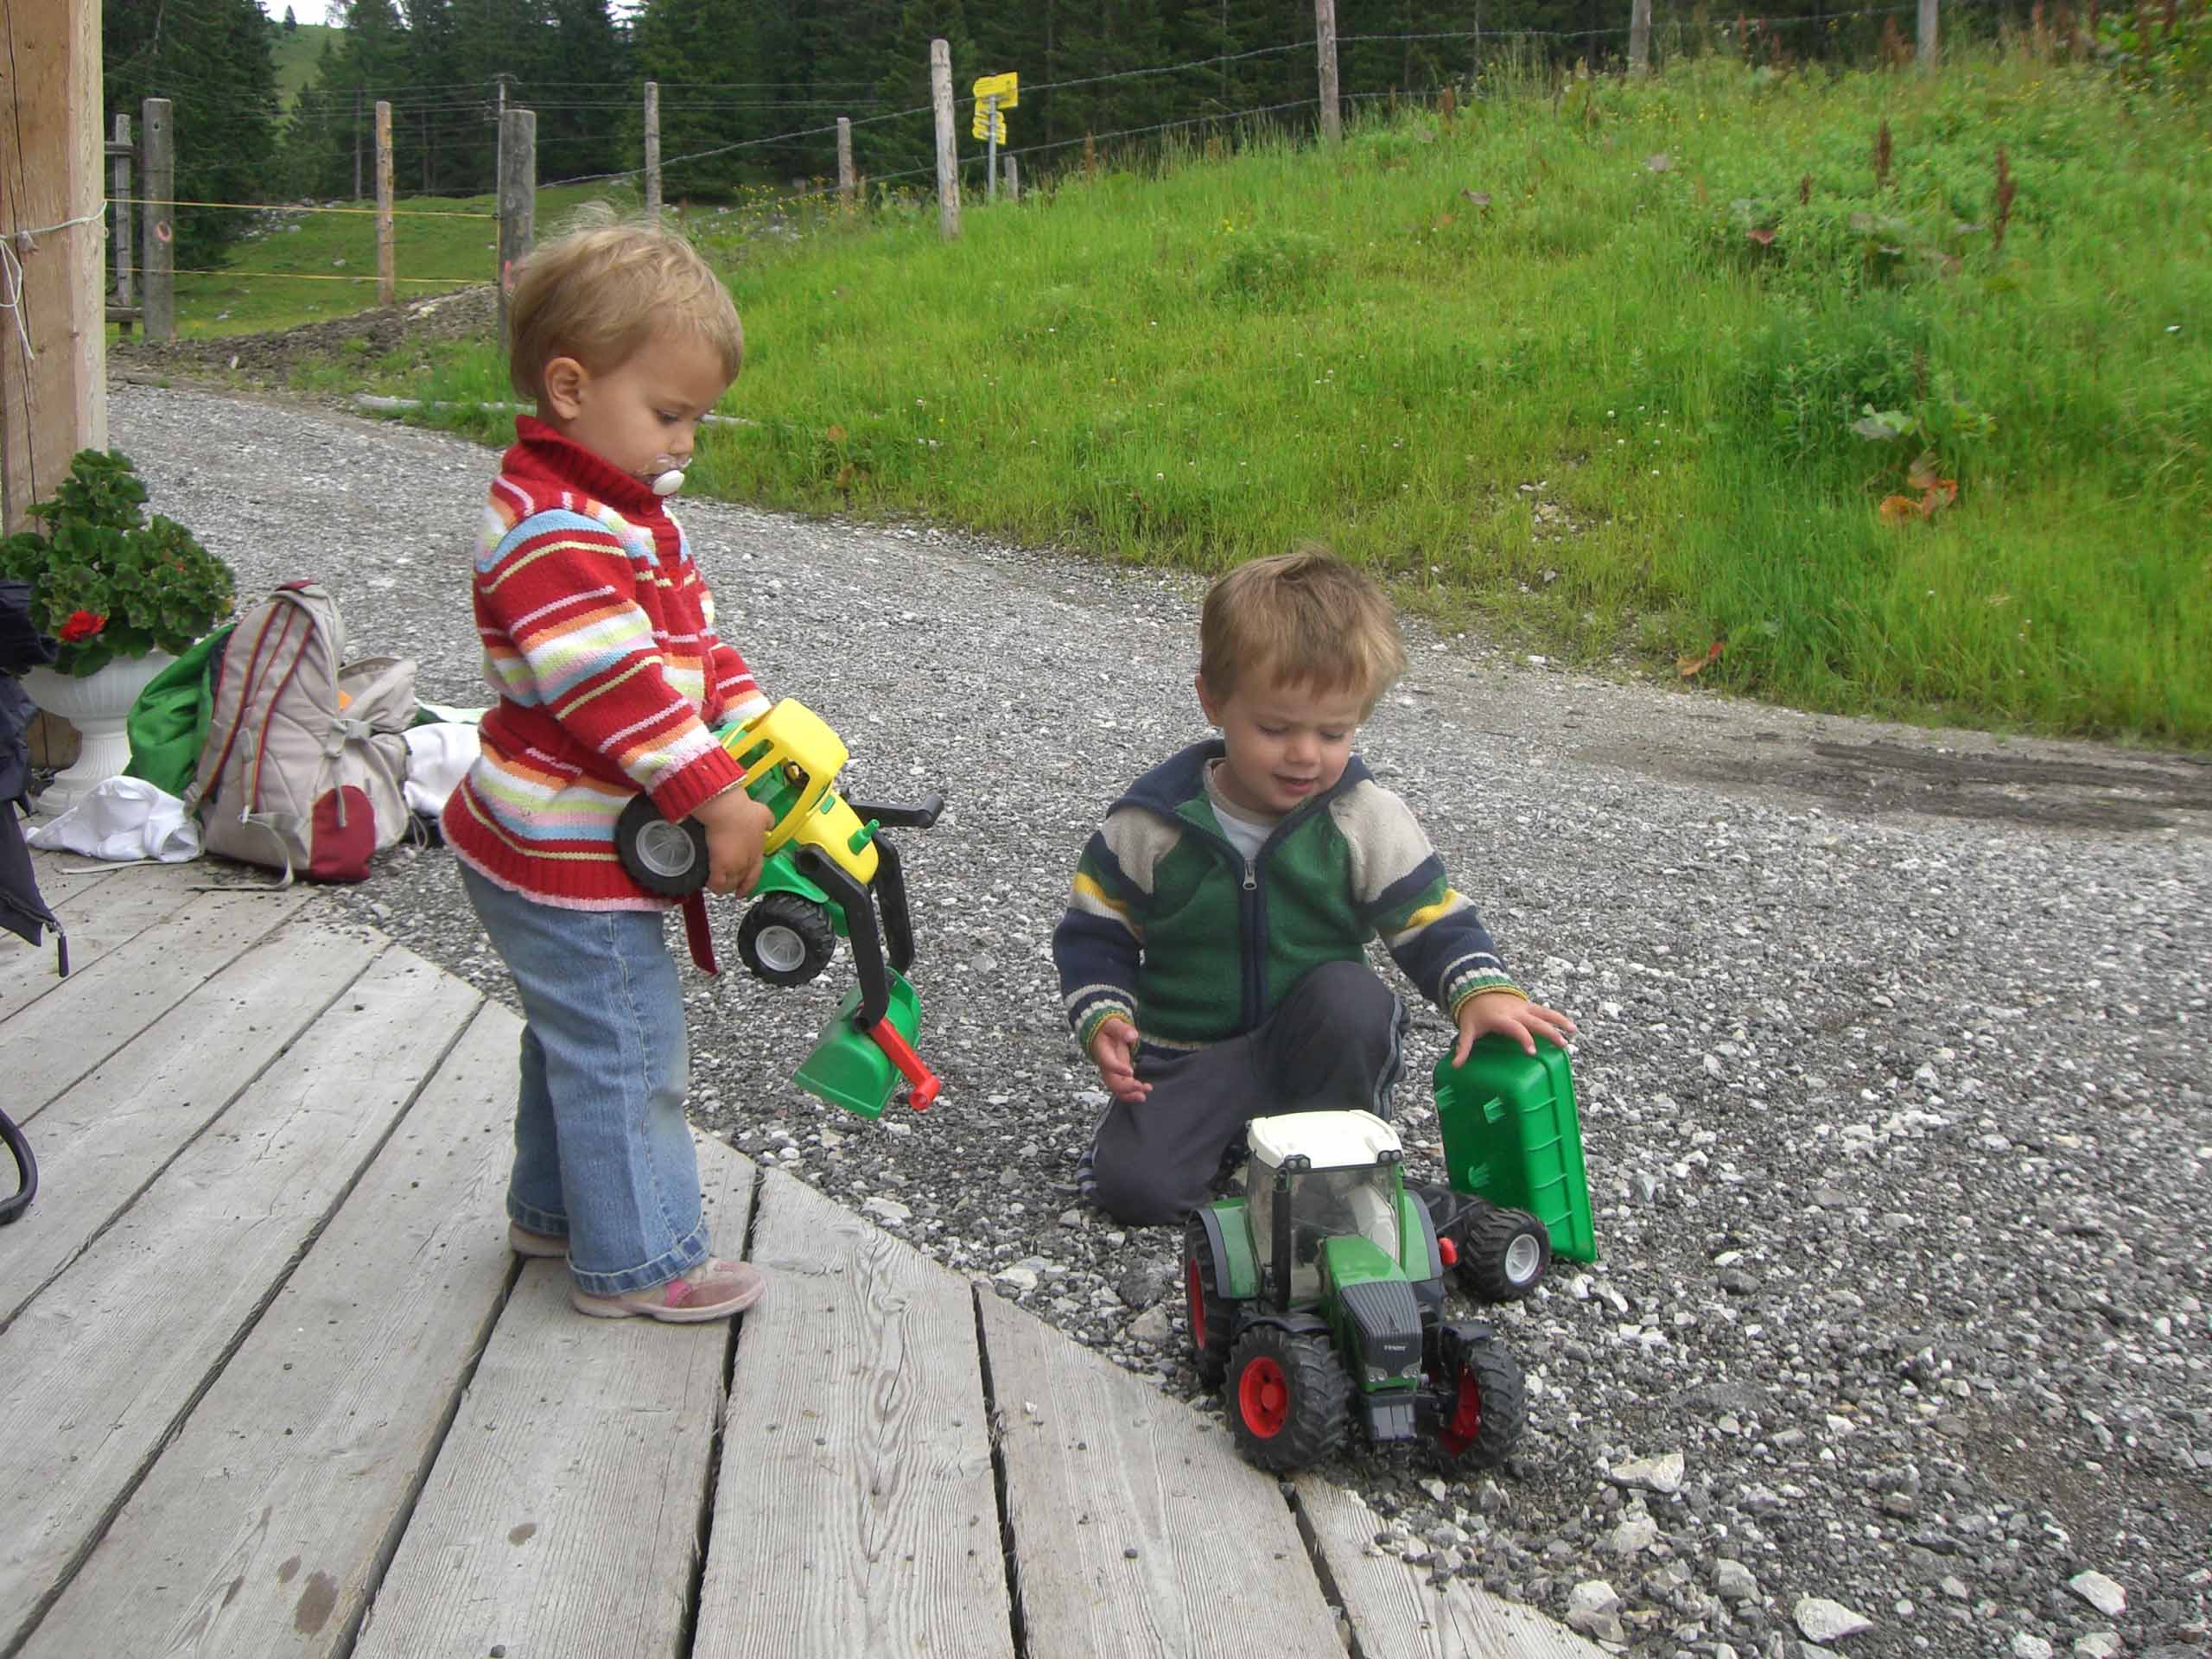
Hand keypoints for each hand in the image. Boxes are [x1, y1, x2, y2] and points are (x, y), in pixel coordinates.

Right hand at [692, 786, 772, 895]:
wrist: (728, 811)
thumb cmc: (743, 810)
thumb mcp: (763, 814)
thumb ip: (767, 821)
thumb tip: (768, 823)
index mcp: (757, 851)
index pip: (755, 873)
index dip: (749, 884)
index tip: (744, 890)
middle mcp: (747, 861)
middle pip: (741, 881)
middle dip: (733, 885)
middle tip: (725, 886)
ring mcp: (734, 865)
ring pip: (729, 885)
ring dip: (722, 887)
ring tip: (713, 884)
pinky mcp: (720, 865)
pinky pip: (717, 883)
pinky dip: (712, 885)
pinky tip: (707, 882)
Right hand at [1088, 1017, 1149, 1103]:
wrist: (1101, 1035)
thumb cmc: (1107, 1030)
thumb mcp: (1113, 1025)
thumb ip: (1122, 1030)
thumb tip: (1133, 1036)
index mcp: (1103, 1053)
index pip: (1108, 1063)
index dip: (1117, 1068)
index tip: (1130, 1071)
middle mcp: (1106, 1066)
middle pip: (1112, 1081)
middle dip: (1125, 1088)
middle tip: (1139, 1087)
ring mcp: (1113, 1073)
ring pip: (1117, 1089)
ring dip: (1129, 1094)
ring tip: (1143, 1095)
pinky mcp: (1119, 1075)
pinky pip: (1124, 1088)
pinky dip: (1132, 1092)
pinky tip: (1145, 1090)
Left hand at [1454, 990, 1576, 1063]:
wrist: (1477, 988)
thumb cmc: (1474, 1012)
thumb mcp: (1467, 1029)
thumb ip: (1464, 1047)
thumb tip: (1456, 1065)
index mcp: (1501, 1018)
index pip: (1516, 1029)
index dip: (1524, 1039)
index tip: (1532, 1052)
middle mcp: (1515, 1011)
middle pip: (1536, 1021)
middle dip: (1550, 1032)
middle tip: (1562, 1044)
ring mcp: (1524, 1007)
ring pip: (1545, 1012)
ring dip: (1560, 1021)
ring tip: (1573, 1031)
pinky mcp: (1528, 1005)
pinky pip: (1545, 1011)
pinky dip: (1556, 1017)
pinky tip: (1568, 1026)